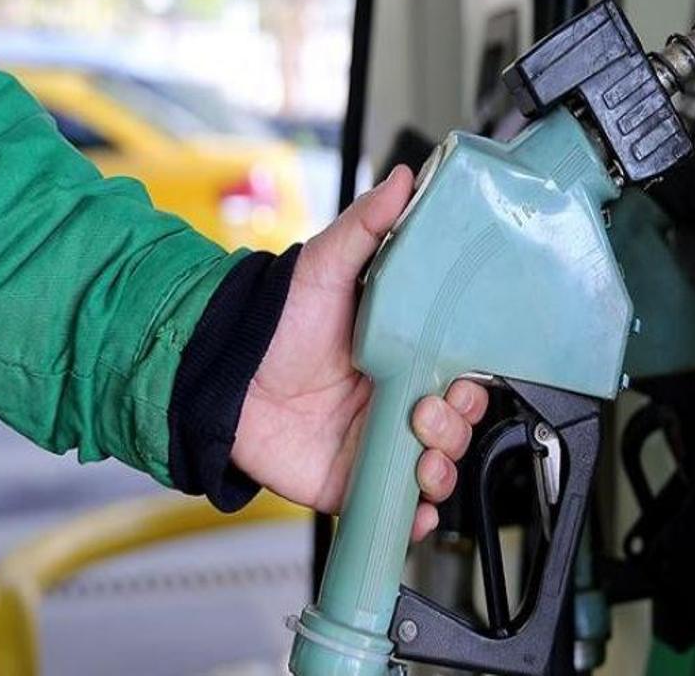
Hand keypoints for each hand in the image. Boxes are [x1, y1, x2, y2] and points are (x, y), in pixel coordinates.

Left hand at [232, 166, 489, 539]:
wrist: (220, 374)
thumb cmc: (274, 320)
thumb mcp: (327, 265)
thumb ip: (369, 225)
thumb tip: (404, 179)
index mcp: (403, 356)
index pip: (461, 379)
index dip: (473, 388)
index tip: (466, 383)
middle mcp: (395, 402)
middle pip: (456, 428)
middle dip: (457, 429)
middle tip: (428, 413)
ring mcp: (375, 444)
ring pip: (436, 469)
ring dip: (442, 470)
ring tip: (419, 458)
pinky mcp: (351, 481)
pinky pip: (397, 507)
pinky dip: (416, 515)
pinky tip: (415, 506)